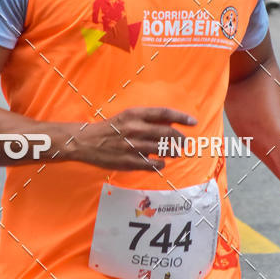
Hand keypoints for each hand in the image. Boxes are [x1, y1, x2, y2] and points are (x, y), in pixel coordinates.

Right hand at [65, 106, 197, 171]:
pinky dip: (161, 164)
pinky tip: (161, 163)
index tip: (193, 122)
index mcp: (135, 114)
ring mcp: (132, 146)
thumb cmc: (110, 128)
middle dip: (180, 139)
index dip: (181, 117)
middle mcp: (135, 128)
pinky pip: (152, 164)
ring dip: (172, 152)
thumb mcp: (127, 117)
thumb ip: (147, 119)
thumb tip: (170, 123)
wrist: (86, 141)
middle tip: (185, 143)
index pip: (164, 114)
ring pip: (162, 150)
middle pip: (167, 133)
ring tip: (175, 153)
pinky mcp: (129, 161)